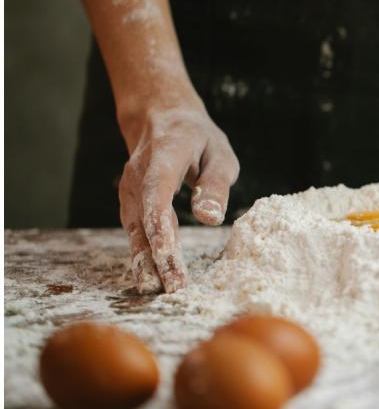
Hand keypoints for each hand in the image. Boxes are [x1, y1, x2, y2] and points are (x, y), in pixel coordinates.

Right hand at [118, 103, 238, 292]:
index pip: (157, 195)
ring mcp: (129, 189)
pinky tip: (152, 277)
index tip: (168, 258)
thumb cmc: (197, 138)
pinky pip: (136, 230)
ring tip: (160, 290)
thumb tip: (210, 218)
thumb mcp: (219, 152)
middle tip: (173, 288)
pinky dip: (143, 253)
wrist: (160, 119)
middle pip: (144, 220)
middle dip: (157, 256)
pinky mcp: (130, 202)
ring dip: (146, 261)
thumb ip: (215, 184)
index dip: (161, 229)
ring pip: (135, 230)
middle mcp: (138, 175)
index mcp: (163, 157)